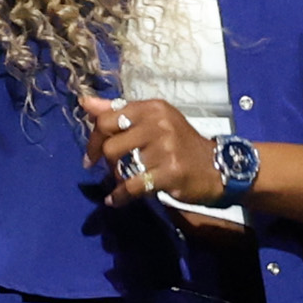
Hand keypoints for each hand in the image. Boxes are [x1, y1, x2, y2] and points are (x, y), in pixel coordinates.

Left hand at [76, 91, 219, 206]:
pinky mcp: (169, 172)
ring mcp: (165, 148)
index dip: (94, 138)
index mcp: (152, 108)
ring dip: (115, 178)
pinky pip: (132, 186)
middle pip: (110, 142)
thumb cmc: (181, 144)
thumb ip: (119, 111)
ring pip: (119, 165)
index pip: (108, 118)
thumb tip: (85, 102)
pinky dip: (119, 196)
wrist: (218, 167)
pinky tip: (115, 200)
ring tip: (122, 182)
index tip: (92, 154)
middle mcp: (158, 123)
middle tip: (107, 170)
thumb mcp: (154, 120)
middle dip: (102, 160)